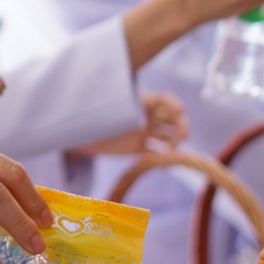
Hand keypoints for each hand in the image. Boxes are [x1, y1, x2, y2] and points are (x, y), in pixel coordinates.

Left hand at [70, 93, 187, 156]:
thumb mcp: (105, 110)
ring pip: (168, 136)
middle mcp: (145, 116)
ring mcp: (143, 133)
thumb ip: (117, 106)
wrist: (78, 135)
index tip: (181, 109)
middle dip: (181, 125)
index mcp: (138, 103)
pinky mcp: (138, 149)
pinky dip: (163, 160)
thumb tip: (127, 97)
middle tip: (184, 136)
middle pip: (171, 118)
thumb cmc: (90, 116)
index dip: (173, 103)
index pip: (163, 99)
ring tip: (171, 154)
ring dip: (175, 143)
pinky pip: (157, 153)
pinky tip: (163, 166)